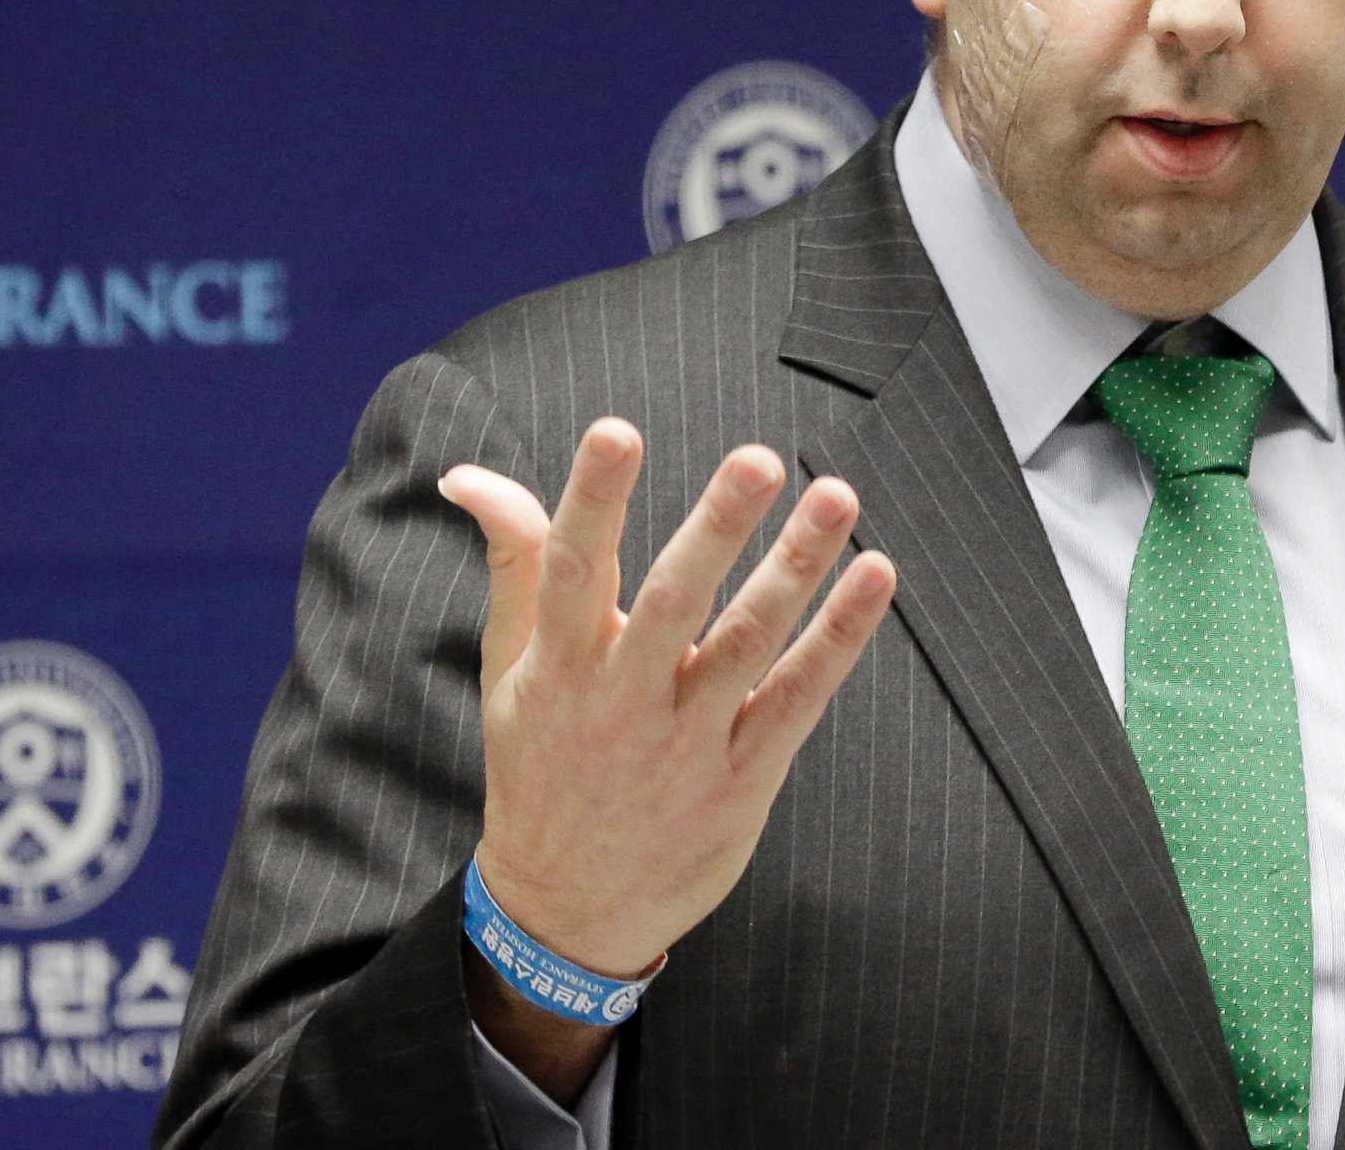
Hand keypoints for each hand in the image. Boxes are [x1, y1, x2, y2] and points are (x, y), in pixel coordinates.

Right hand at [439, 421, 894, 1089]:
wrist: (565, 914)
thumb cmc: (541, 766)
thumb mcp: (510, 670)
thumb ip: (513, 562)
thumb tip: (469, 473)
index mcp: (559, 666)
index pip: (570, 568)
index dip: (593, 499)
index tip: (616, 430)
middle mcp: (623, 701)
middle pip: (672, 604)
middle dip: (716, 529)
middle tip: (759, 458)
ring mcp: (687, 743)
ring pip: (747, 645)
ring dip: (797, 568)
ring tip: (838, 496)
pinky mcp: (742, 779)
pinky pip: (798, 699)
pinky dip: (839, 638)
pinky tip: (874, 576)